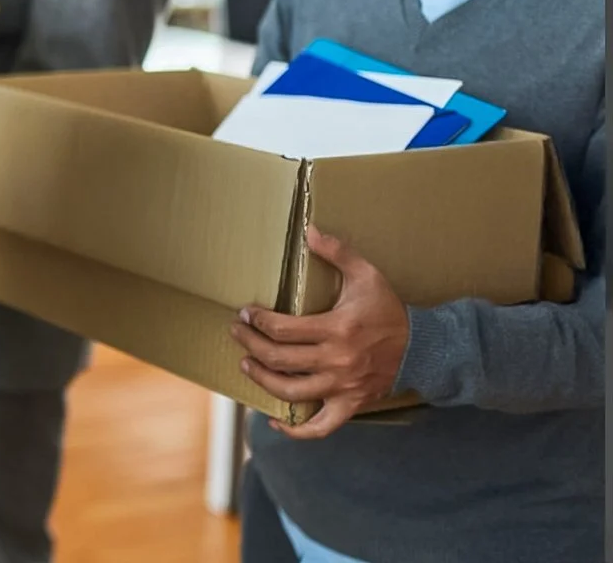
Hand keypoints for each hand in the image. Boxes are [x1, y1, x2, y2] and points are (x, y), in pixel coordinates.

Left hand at [231, 226, 410, 439]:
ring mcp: (343, 386)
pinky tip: (278, 423)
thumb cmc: (389, 310)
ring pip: (291, 392)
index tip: (245, 314)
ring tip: (246, 364)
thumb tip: (309, 230)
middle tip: (236, 334)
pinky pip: (321, 427)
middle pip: (280, 360)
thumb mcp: (367, 275)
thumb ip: (338, 252)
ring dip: (262, 380)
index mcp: (337, 329)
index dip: (257, 321)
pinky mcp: (351, 404)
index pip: (283, 329)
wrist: (424, 347)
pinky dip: (298, 430)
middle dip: (250, 345)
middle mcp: (337, 361)